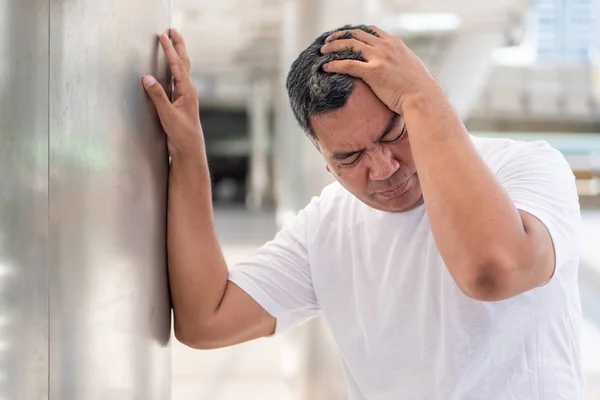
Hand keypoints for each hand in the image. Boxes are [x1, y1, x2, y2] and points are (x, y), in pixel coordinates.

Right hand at [142, 28, 203, 159]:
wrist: (189, 149)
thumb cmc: (182, 134)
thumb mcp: (167, 116)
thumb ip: (158, 96)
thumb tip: (147, 78)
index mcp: (188, 91)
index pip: (177, 66)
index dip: (169, 50)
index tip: (162, 36)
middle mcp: (189, 91)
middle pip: (184, 63)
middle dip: (178, 46)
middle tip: (172, 30)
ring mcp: (186, 96)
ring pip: (182, 69)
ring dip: (177, 54)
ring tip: (173, 42)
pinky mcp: (181, 101)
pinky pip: (177, 79)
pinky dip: (174, 68)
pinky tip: (171, 67)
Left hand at [320, 26, 437, 113]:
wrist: (422, 97)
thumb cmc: (419, 88)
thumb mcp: (411, 67)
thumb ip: (400, 62)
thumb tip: (396, 67)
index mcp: (395, 44)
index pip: (371, 30)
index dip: (355, 31)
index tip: (346, 35)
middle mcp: (386, 46)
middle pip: (357, 34)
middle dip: (340, 36)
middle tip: (328, 41)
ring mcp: (379, 58)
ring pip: (350, 45)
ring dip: (333, 47)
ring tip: (322, 52)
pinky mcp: (373, 72)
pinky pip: (348, 64)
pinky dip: (334, 64)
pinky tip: (325, 67)